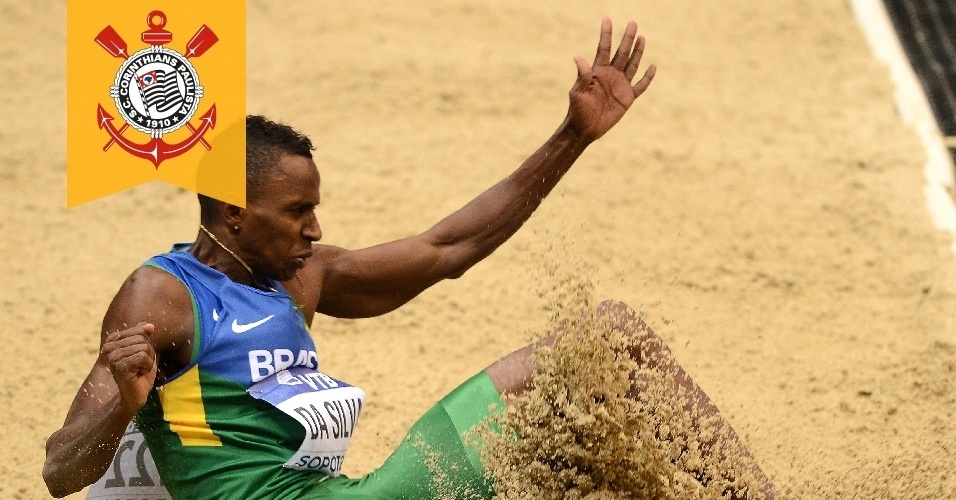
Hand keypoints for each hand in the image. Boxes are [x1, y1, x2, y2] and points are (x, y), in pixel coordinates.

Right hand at [101, 322, 157, 415]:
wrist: (136, 395)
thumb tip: (149, 325)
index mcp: (112, 340)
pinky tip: (139, 374)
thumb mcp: (144, 350)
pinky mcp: (119, 366)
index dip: (146, 344)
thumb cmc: (140, 373)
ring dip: (148, 361)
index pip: (138, 331)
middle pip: (142, 338)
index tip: (140, 357)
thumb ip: (144, 336)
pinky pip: (142, 356)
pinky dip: (147, 366)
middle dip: (148, 353)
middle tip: (141, 366)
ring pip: (143, 347)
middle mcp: (109, 347)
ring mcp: (112, 357)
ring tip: (139, 370)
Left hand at [567, 18, 655, 141]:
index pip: (604, 48)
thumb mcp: (577, 92)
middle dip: (627, 38)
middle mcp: (610, 75)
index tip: (607, 19)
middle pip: (621, 52)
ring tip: (642, 37)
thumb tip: (578, 57)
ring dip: (637, 52)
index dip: (606, 34)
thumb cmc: (578, 110)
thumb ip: (582, 76)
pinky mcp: (628, 98)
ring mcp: (620, 85)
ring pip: (632, 64)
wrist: (585, 129)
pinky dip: (647, 77)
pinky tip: (652, 67)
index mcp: (598, 72)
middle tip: (633, 23)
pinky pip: (640, 86)